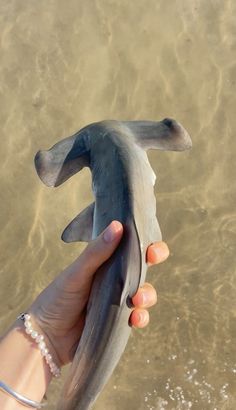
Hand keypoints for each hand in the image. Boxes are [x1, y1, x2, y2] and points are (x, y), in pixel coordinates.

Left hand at [29, 221, 168, 366]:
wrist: (46, 337)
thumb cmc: (58, 299)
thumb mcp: (76, 273)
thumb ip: (96, 252)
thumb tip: (118, 226)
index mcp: (105, 262)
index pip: (129, 246)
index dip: (145, 242)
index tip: (149, 243)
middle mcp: (115, 279)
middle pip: (143, 265)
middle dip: (154, 259)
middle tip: (153, 257)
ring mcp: (118, 300)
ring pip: (144, 292)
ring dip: (147, 294)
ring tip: (137, 299)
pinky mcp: (119, 322)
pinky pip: (138, 317)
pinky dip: (141, 317)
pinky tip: (135, 318)